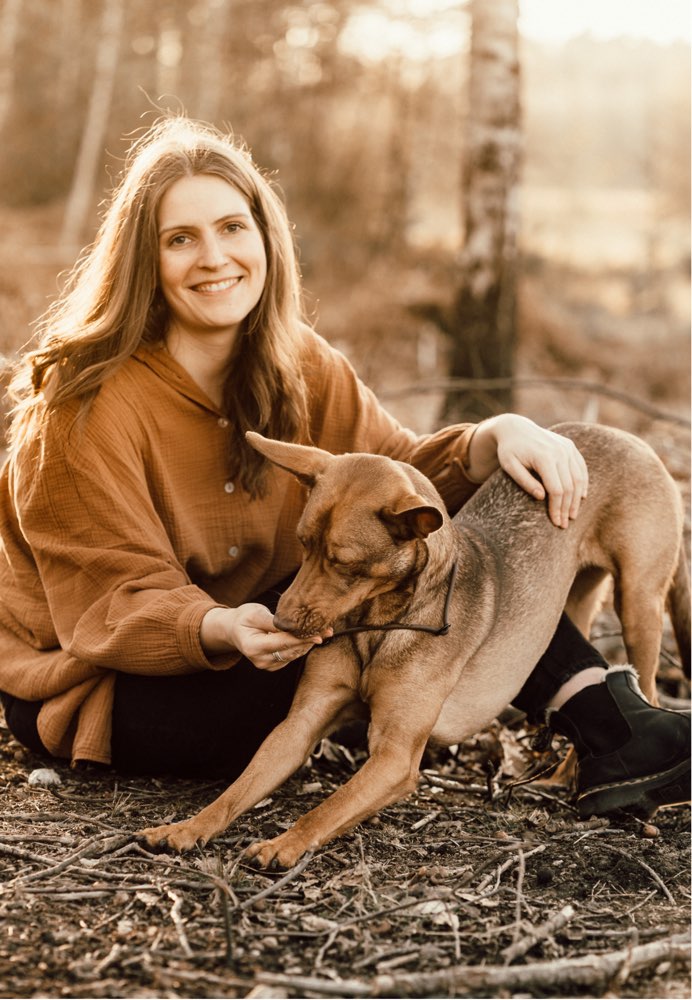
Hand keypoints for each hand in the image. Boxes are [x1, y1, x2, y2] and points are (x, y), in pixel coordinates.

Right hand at [200, 602, 328, 669]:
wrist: (235, 629)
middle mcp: (260, 660)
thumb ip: (274, 622)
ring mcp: (266, 665)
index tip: (319, 634)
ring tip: (324, 631)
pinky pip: (291, 656)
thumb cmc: (245, 618)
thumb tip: (293, 625)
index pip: (282, 643)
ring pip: (294, 655)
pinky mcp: (273, 666)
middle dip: (310, 640)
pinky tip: (310, 636)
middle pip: (291, 650)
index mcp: (253, 647)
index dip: (302, 638)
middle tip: (328, 630)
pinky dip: (301, 647)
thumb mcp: (256, 614)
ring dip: (308, 643)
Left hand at [465, 414, 588, 528]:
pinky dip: (583, 483)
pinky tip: (581, 496)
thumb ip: (525, 481)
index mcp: (544, 457)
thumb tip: (542, 497)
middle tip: (564, 524)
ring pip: (578, 478)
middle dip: (567, 508)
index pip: (556, 489)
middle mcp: (559, 451)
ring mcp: (567, 447)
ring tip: (572, 515)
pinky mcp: (570, 446)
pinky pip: (581, 467)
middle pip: (569, 486)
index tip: (555, 522)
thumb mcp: (509, 466)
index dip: (557, 508)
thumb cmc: (509, 450)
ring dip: (577, 499)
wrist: (515, 428)